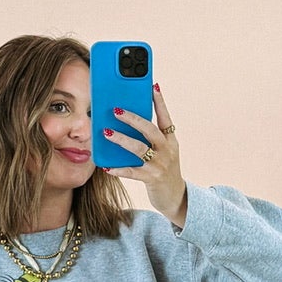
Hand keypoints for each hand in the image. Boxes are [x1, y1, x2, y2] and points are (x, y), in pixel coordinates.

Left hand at [103, 81, 187, 225]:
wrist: (175, 197)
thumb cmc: (163, 169)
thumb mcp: (162, 151)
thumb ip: (149, 138)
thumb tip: (127, 122)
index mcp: (170, 140)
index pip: (165, 117)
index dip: (159, 101)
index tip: (153, 85)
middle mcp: (167, 150)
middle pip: (150, 130)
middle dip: (133, 119)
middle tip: (116, 110)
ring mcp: (160, 164)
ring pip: (139, 148)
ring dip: (121, 139)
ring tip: (106, 132)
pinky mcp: (152, 178)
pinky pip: (132, 172)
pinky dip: (119, 169)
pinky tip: (107, 167)